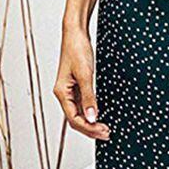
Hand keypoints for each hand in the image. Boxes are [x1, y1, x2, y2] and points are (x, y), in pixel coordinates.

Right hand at [53, 25, 110, 140]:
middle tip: (106, 134)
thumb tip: (92, 117)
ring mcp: (71, 91)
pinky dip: (91, 112)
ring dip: (91, 122)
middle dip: (90, 129)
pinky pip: (83, 105)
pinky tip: (99, 115)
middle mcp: (64, 94)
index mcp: (62, 92)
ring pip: (79, 114)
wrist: (75, 33)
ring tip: (104, 129)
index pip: (73, 119)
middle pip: (76, 119)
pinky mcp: (77, 86)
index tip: (102, 131)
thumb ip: (89, 97)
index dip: (88, 128)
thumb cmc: (76, 49)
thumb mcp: (85, 74)